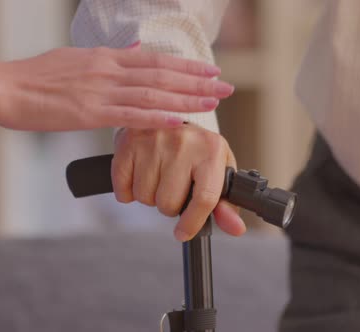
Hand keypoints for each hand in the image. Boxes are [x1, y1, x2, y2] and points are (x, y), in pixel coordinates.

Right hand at [0, 43, 233, 130]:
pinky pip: (129, 115)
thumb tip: (135, 49)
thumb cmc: (37, 77)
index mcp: (107, 59)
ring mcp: (101, 91)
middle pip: (162, 75)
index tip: (210, 71)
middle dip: (197, 82)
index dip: (186, 66)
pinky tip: (177, 119)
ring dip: (185, 98)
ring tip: (213, 102)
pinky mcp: (89, 112)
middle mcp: (109, 70)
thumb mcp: (77, 58)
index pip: (156, 61)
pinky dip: (156, 117)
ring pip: (152, 94)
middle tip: (226, 87)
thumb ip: (110, 58)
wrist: (4, 87)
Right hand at [111, 124, 245, 240]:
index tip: (184, 232)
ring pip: (145, 197)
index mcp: (212, 150)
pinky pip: (123, 188)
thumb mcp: (217, 172)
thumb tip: (236, 229)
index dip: (192, 223)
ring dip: (150, 196)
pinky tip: (140, 175)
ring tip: (158, 178)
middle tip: (173, 188)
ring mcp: (155, 140)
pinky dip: (128, 191)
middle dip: (169, 205)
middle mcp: (184, 142)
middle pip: (169, 203)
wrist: (169, 117)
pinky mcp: (129, 141)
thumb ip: (226, 204)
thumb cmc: (196, 150)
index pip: (205, 198)